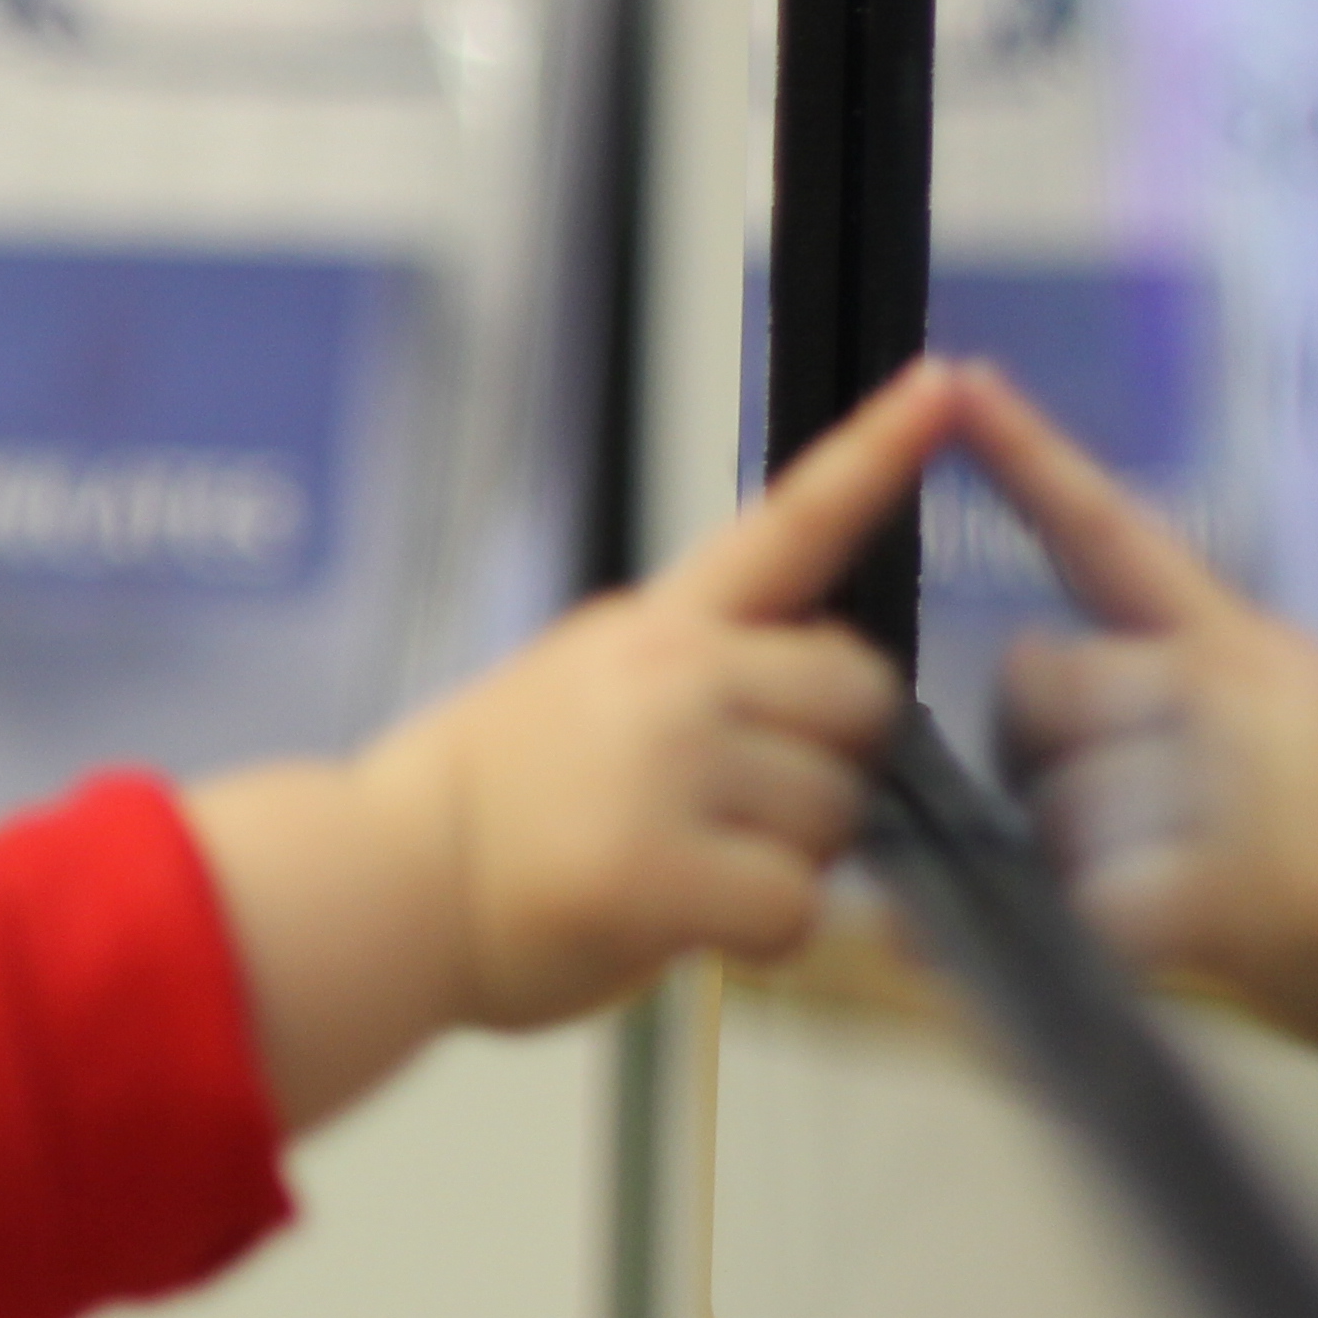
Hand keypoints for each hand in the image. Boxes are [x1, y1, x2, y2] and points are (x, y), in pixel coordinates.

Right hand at [185, 361, 950, 1127]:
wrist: (374, 886)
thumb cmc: (475, 809)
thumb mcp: (575, 688)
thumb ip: (687, 676)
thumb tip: (792, 710)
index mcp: (654, 626)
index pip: (786, 525)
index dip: (876, 454)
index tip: (943, 382)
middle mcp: (671, 675)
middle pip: (858, 698)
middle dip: (829, 764)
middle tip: (737, 816)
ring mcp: (667, 765)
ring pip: (832, 815)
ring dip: (783, 863)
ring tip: (679, 875)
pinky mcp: (660, 869)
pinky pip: (793, 907)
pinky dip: (757, 935)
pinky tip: (683, 927)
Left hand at [956, 361, 1317, 1073]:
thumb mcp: (1300, 712)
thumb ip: (1174, 685)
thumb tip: (1041, 678)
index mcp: (1235, 643)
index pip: (1109, 534)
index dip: (1029, 459)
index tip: (962, 379)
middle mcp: (1225, 689)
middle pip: (1033, 689)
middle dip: (1038, 753)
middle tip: (1121, 818)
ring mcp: (1225, 784)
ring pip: (1051, 802)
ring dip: (1078, 859)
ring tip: (1185, 887)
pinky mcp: (1224, 891)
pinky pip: (1093, 903)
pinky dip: (1099, 935)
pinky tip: (1159, 945)